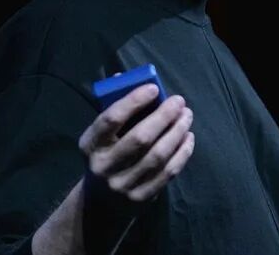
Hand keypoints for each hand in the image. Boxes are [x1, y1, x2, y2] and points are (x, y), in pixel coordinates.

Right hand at [79, 84, 194, 202]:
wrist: (101, 201)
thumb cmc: (105, 154)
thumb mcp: (100, 135)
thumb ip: (112, 107)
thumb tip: (123, 76)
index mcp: (90, 144)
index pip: (111, 119)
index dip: (133, 101)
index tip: (154, 88)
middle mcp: (104, 166)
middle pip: (140, 138)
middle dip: (164, 116)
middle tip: (179, 101)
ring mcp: (123, 185)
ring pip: (157, 155)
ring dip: (177, 132)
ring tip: (187, 116)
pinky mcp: (141, 198)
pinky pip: (167, 172)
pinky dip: (182, 153)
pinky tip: (188, 138)